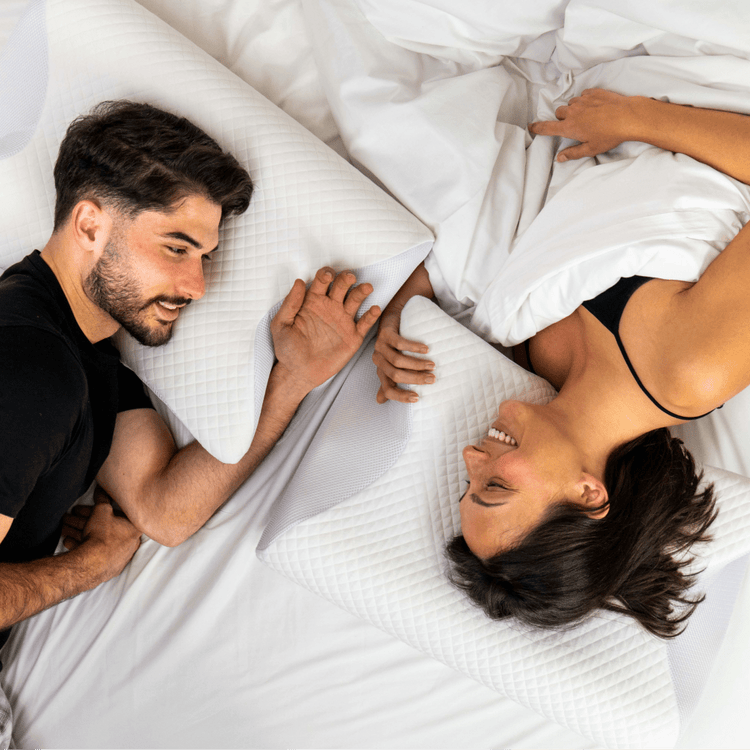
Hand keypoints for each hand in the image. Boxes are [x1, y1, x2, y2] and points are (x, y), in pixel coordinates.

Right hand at [61, 486, 141, 581]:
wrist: (93, 564)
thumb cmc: (102, 535)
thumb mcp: (101, 511)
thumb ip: (103, 498)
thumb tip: (102, 487)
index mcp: (134, 529)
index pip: (115, 515)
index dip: (95, 510)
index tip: (82, 509)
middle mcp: (130, 544)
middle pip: (103, 528)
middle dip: (82, 521)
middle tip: (68, 518)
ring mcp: (119, 558)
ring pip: (97, 541)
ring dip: (78, 533)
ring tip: (63, 529)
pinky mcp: (108, 568)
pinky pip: (94, 554)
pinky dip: (81, 547)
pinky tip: (68, 542)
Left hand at [270, 267, 380, 394]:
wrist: (299, 373)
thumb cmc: (287, 349)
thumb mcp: (281, 325)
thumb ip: (289, 304)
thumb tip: (298, 281)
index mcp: (313, 301)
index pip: (322, 281)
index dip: (326, 274)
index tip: (327, 276)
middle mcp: (330, 307)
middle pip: (342, 286)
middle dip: (346, 279)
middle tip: (349, 277)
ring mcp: (343, 321)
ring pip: (356, 299)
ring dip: (362, 291)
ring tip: (366, 287)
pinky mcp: (353, 336)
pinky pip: (365, 323)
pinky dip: (372, 315)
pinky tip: (374, 309)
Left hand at [372, 308, 434, 403]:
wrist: (390, 319)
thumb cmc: (394, 346)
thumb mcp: (390, 365)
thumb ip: (388, 382)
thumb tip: (380, 402)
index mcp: (380, 372)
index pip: (388, 390)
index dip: (401, 396)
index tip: (418, 398)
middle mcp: (378, 361)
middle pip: (396, 375)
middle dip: (416, 379)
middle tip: (432, 379)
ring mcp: (380, 347)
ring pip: (398, 361)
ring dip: (418, 364)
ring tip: (432, 365)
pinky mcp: (385, 334)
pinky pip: (400, 343)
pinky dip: (414, 348)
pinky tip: (426, 350)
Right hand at [529, 89, 647, 161]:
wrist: (628, 116)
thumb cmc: (610, 135)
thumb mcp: (591, 149)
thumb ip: (573, 153)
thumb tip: (559, 158)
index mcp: (570, 127)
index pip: (547, 127)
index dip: (538, 127)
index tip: (531, 126)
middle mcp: (573, 112)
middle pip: (559, 112)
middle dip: (562, 118)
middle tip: (573, 125)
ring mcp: (583, 101)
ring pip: (571, 104)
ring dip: (574, 109)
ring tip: (586, 116)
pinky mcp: (593, 92)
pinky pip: (583, 95)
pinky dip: (585, 101)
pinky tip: (595, 107)